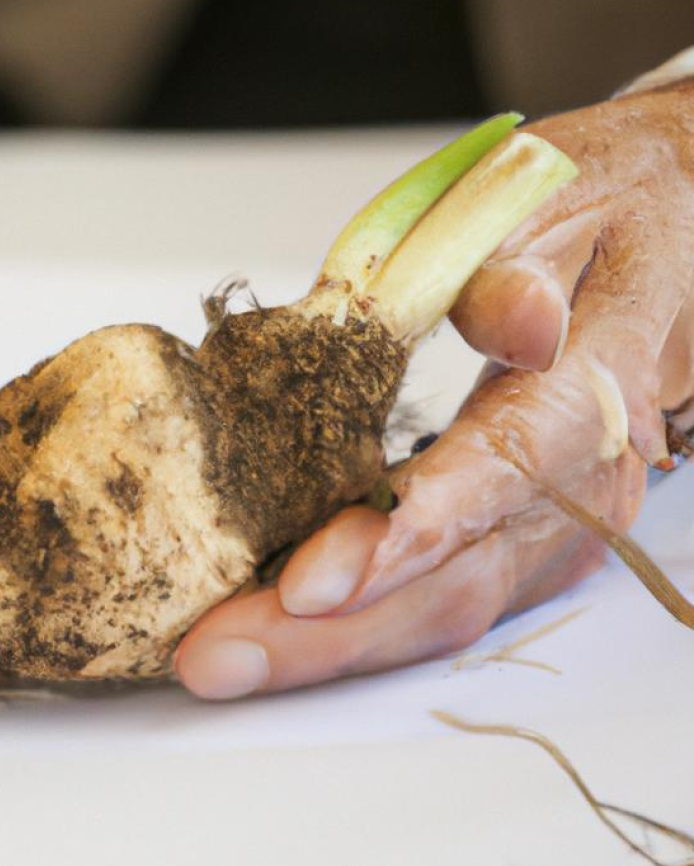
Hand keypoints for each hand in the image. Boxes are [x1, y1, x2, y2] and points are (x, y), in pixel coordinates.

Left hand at [176, 84, 693, 697]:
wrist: (668, 236)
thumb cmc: (598, 212)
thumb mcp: (554, 204)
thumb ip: (517, 269)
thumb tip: (520, 322)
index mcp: (593, 381)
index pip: (501, 472)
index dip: (404, 535)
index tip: (310, 584)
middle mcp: (590, 479)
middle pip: (456, 582)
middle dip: (328, 635)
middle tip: (216, 656)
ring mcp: (561, 523)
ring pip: (446, 614)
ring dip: (330, 650)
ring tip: (223, 662)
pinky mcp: (529, 542)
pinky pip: (444, 605)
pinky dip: (360, 631)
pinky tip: (278, 638)